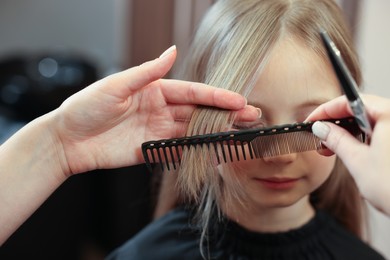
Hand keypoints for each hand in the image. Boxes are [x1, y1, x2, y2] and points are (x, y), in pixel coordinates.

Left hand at [53, 46, 258, 175]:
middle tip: (251, 116)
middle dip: (225, 114)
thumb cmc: (86, 107)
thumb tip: (172, 50)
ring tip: (240, 133)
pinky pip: (179, 149)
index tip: (239, 101)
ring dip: (217, 132)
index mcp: (154, 90)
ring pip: (193, 131)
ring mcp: (157, 130)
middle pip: (199, 112)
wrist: (67, 141)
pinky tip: (215, 149)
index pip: (192, 92)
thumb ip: (147, 72)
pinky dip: (198, 150)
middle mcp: (160, 109)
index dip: (216, 97)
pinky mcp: (151, 150)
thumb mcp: (116, 85)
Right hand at [307, 94, 389, 214]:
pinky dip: (362, 139)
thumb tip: (321, 127)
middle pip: (360, 110)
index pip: (350, 101)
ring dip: (348, 132)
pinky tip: (350, 152)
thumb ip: (336, 139)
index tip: (311, 121)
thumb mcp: (357, 161)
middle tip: (319, 136)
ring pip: (369, 122)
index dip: (325, 111)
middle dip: (336, 123)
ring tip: (331, 148)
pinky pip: (380, 132)